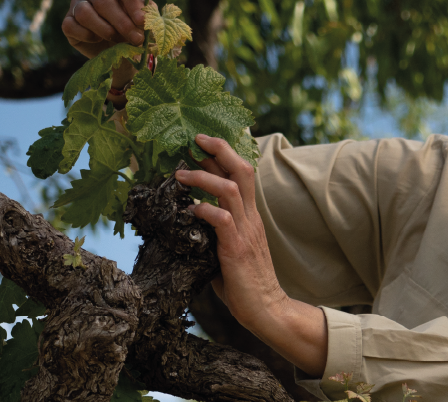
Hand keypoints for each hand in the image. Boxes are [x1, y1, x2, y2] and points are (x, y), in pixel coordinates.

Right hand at [61, 0, 146, 57]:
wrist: (115, 46)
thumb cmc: (131, 24)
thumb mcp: (141, 16)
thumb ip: (145, 12)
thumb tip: (146, 14)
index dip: (131, 2)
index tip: (142, 21)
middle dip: (121, 21)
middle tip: (136, 38)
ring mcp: (76, 1)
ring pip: (85, 12)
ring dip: (104, 29)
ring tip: (118, 39)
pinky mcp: (67, 19)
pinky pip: (72, 25)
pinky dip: (87, 35)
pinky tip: (98, 40)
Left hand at [176, 134, 325, 375]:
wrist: (267, 310)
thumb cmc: (244, 284)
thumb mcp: (228, 250)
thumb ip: (214, 232)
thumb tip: (187, 220)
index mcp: (250, 216)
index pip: (241, 174)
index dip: (222, 154)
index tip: (200, 143)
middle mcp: (251, 218)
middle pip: (243, 170)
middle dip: (220, 149)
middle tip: (196, 137)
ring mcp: (246, 232)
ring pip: (232, 189)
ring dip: (204, 177)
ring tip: (180, 173)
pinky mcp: (237, 249)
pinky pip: (222, 220)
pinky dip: (204, 209)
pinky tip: (190, 209)